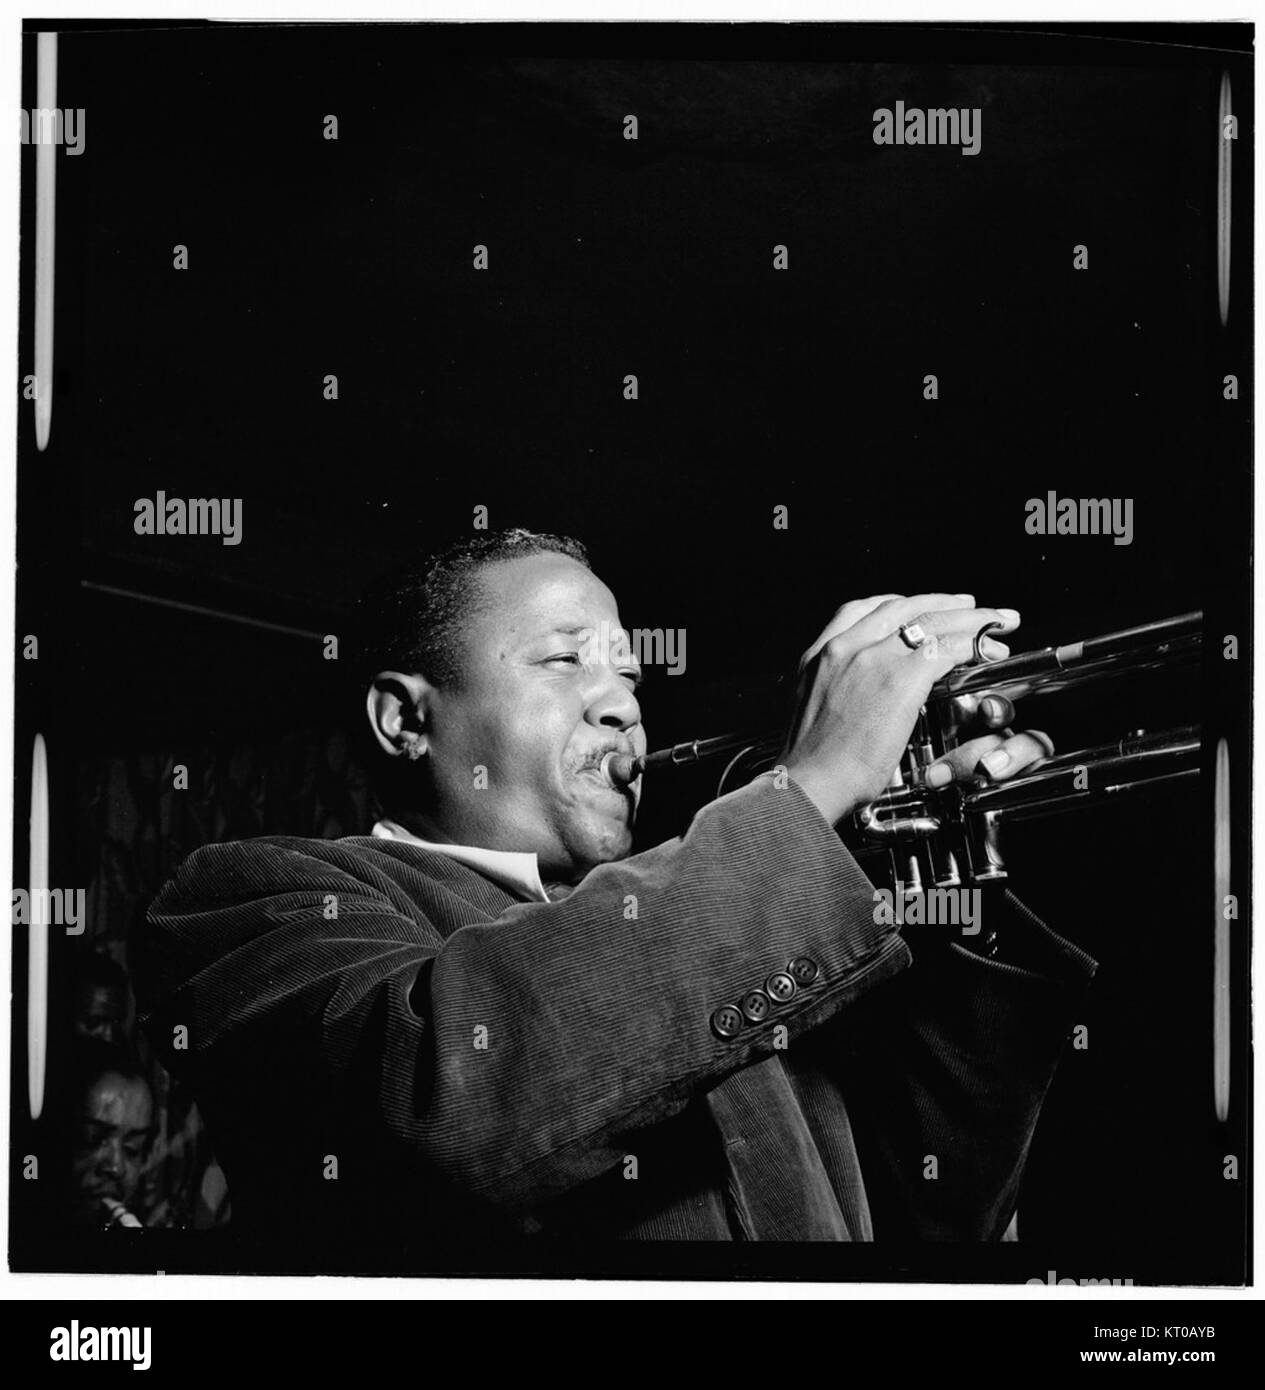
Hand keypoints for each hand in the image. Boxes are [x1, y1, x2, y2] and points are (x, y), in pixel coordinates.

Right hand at [781, 593, 1026, 824]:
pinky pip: (946, 648)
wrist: (807, 784)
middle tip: (968, 605)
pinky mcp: (900, 679)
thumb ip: (834, 693)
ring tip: (992, 621)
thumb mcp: (812, 713)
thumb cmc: (809, 766)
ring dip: (968, 618)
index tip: (921, 608)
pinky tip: (985, 650)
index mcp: (818, 655)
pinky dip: (972, 644)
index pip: (864, 610)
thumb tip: (854, 701)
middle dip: (942, 603)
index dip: (902, 605)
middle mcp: (843, 647)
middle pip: (902, 607)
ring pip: (930, 621)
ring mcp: (871, 659)